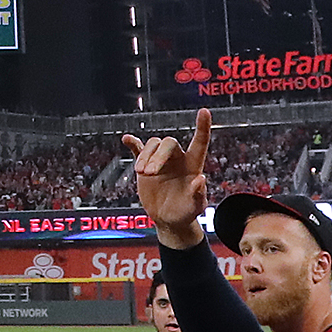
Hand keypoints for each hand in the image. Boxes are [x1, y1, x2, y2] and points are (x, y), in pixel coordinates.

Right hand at [122, 109, 210, 244]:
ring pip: (153, 144)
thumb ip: (199, 194)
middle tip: (148, 173)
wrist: (169, 219)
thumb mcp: (195, 207)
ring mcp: (161, 160)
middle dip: (157, 156)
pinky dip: (132, 143)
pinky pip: (139, 149)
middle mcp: (178, 158)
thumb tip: (200, 179)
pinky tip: (126, 139)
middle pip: (169, 143)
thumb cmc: (186, 212)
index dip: (202, 127)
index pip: (200, 142)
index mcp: (193, 165)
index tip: (204, 111)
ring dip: (146, 156)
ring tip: (141, 172)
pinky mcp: (146, 165)